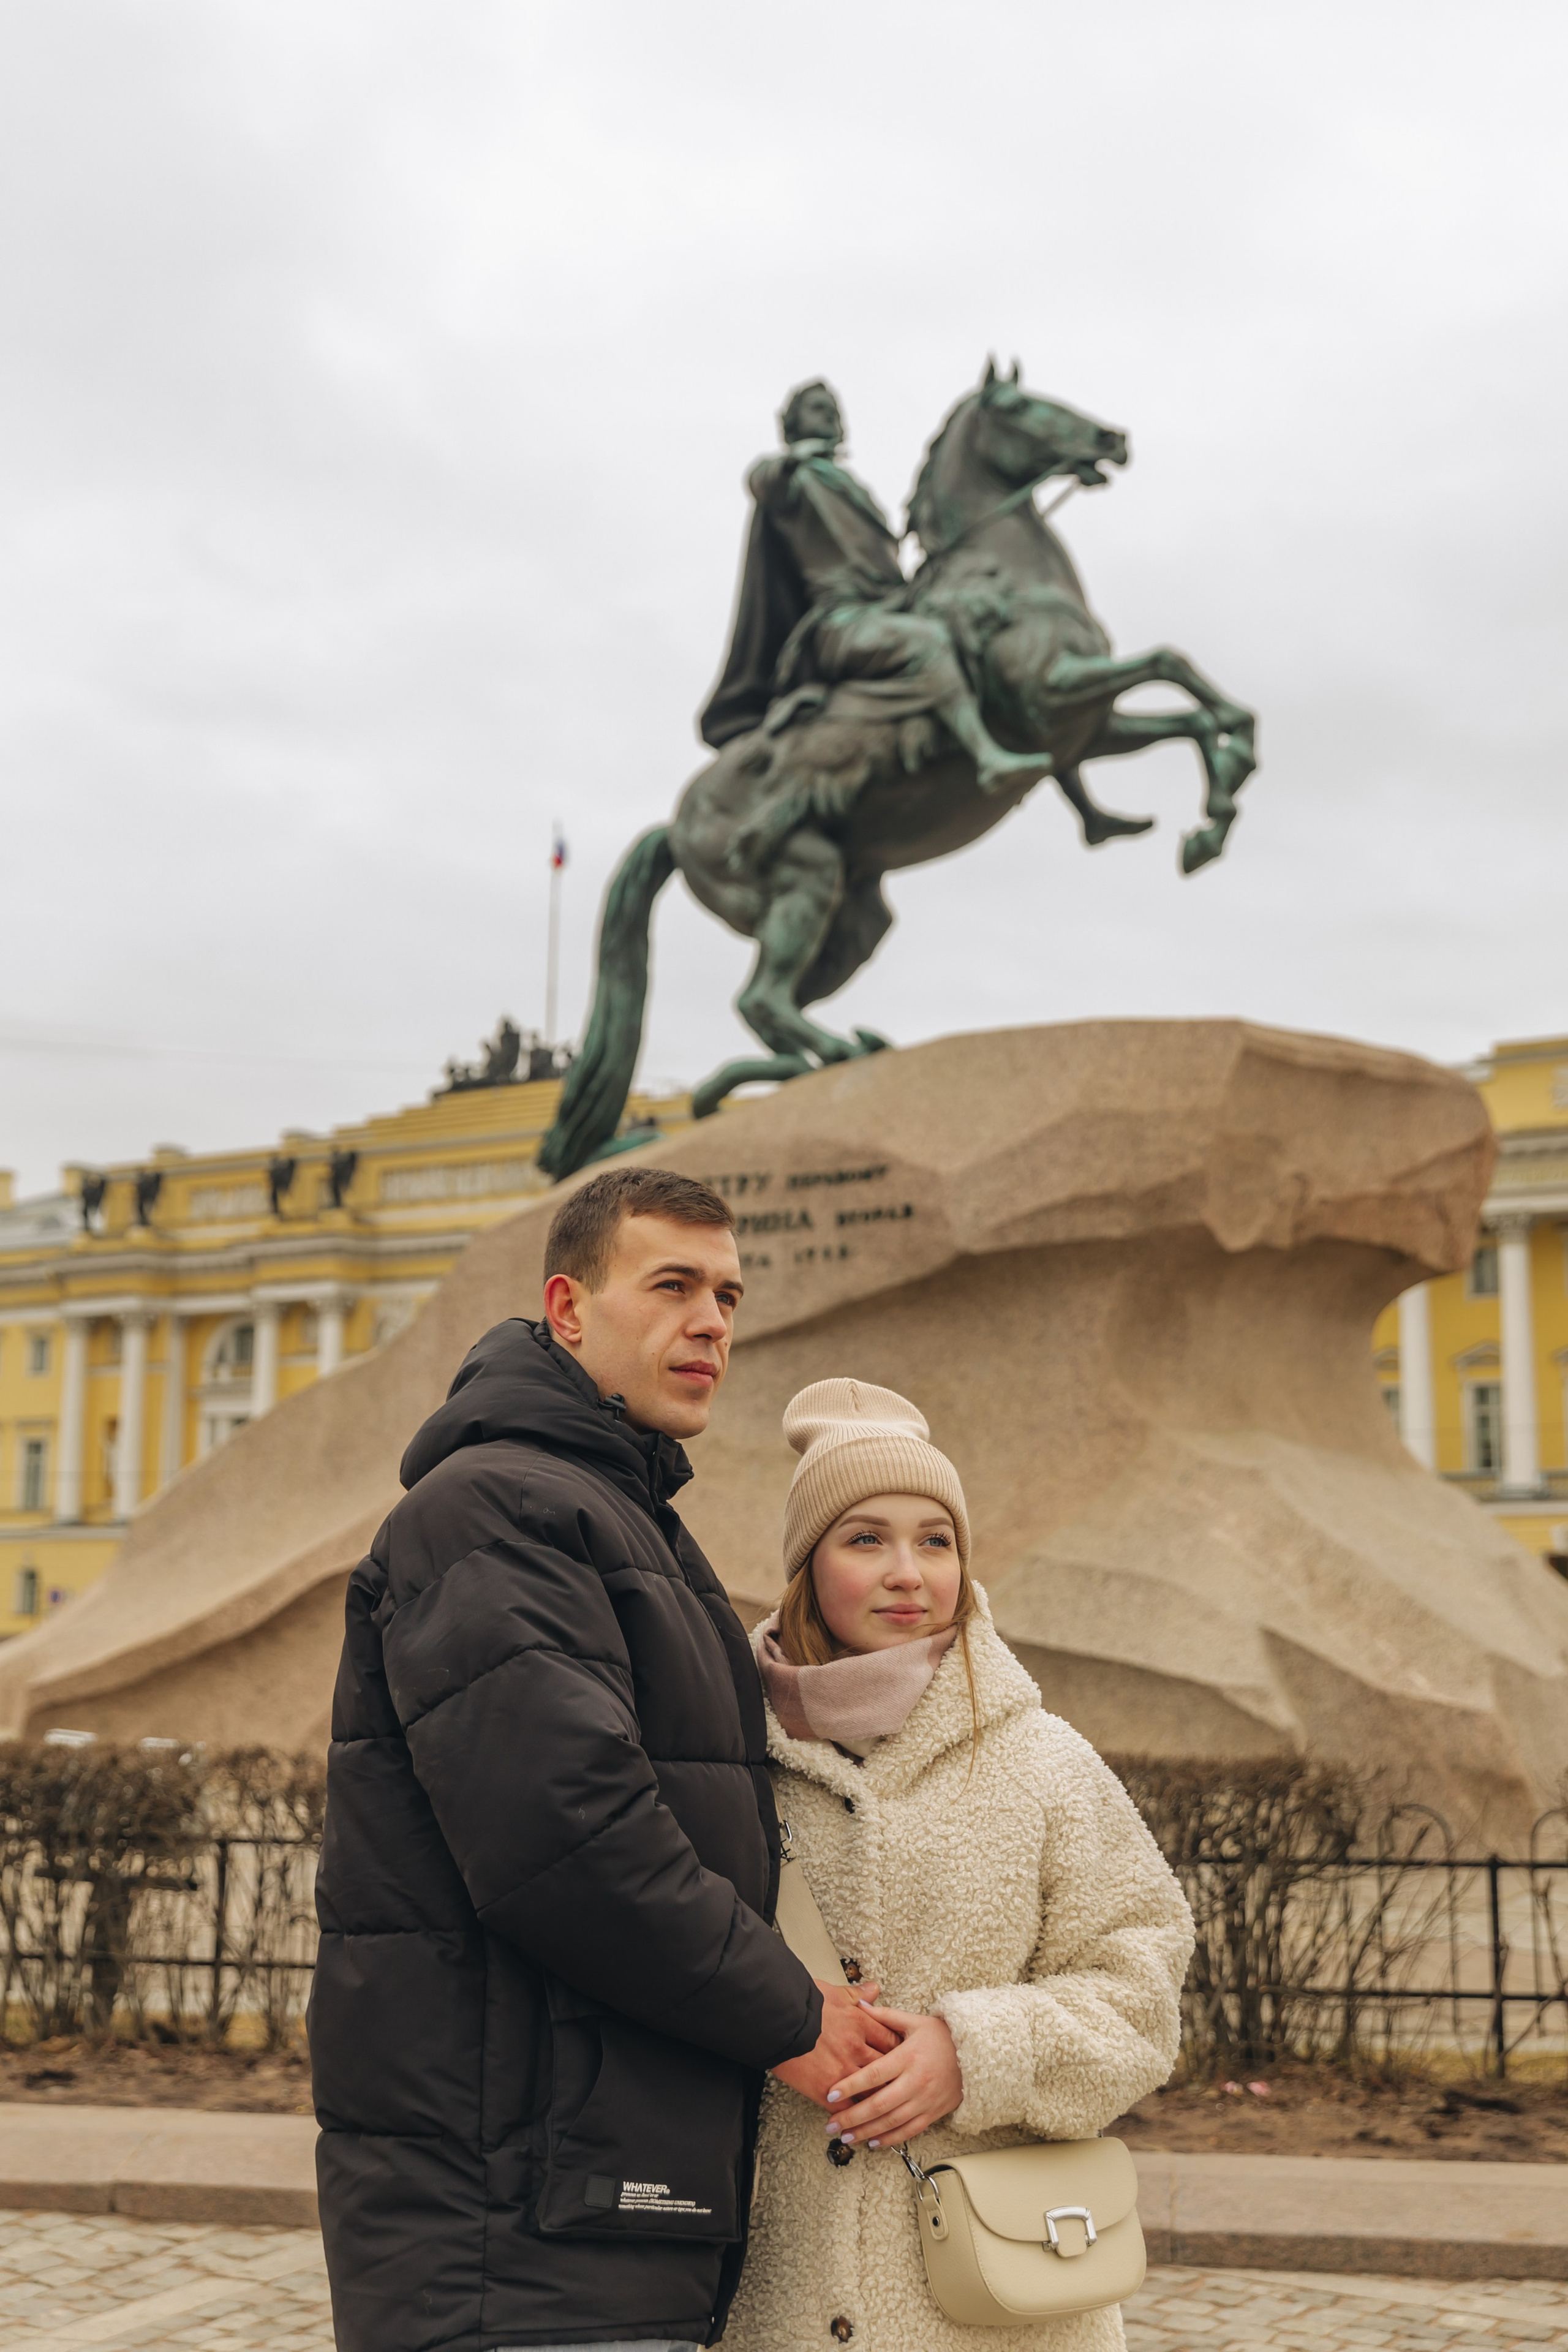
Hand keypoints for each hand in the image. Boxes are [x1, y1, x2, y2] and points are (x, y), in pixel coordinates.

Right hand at [771, 1981, 899, 2107]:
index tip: (904, 2059)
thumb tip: (874, 1989)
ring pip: (871, 2093)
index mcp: (861, 2025)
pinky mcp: (826, 2089)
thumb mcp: (835, 1993)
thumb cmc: (803, 2004)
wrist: (778, 2020)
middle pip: (887, 2070)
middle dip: (895, 2080)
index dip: (900, 2052)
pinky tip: (854, 2123)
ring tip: (883, 2113)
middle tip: (901, 2089)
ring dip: (878, 2103)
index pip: (891, 2042)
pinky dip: (851, 2117)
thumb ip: (858, 1995)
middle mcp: (857, 2049)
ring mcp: (843, 2071)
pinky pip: (846, 2108)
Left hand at [824, 2005, 962, 2145]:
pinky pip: (909, 2131)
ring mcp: (925, 2100)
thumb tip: (859, 2005)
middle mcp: (915, 2082)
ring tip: (845, 2138)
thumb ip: (885, 2016)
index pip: (873, 2074)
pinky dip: (890, 2139)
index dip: (851, 2085)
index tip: (830, 2094)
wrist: (978, 2053)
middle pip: (879, 2104)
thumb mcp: (914, 2021)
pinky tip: (873, 2143)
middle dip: (852, 2117)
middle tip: (831, 2125)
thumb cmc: (943, 2036)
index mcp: (907, 2057)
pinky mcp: (933, 2113)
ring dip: (866, 2132)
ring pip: (892, 2122)